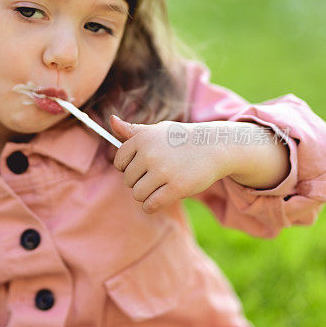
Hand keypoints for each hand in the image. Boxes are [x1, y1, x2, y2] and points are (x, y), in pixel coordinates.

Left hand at [110, 115, 229, 213]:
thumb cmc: (181, 139)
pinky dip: (151, 206)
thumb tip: (111, 120)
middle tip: (157, 175)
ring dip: (146, 194)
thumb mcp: (157, 130)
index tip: (141, 166)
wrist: (214, 146)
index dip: (128, 167)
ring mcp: (163, 171)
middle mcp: (150, 154)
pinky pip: (150, 205)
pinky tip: (161, 198)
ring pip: (137, 194)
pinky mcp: (176, 188)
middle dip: (140, 181)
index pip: (119, 161)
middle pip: (128, 180)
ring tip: (160, 186)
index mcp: (142, 138)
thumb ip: (132, 130)